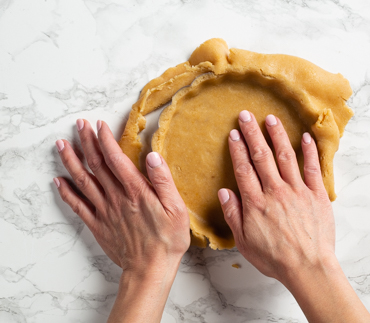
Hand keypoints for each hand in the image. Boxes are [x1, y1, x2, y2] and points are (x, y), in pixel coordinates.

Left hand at [54, 119, 189, 321]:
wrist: (150, 269)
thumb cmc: (167, 239)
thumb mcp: (176, 208)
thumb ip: (163, 181)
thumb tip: (152, 156)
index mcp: (136, 191)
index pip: (116, 159)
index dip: (106, 140)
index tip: (100, 125)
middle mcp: (116, 198)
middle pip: (96, 165)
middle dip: (86, 142)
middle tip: (79, 125)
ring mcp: (104, 211)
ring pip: (83, 181)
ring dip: (71, 161)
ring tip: (62, 145)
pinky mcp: (98, 225)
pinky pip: (78, 206)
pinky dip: (66, 192)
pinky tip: (58, 181)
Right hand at [218, 111, 333, 281]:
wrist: (308, 268)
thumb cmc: (275, 258)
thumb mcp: (244, 242)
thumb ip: (233, 215)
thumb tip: (224, 192)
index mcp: (256, 203)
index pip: (244, 168)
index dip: (237, 149)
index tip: (233, 133)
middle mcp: (276, 191)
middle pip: (261, 156)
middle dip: (252, 133)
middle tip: (246, 115)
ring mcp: (298, 191)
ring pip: (285, 156)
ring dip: (277, 135)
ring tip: (271, 119)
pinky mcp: (317, 194)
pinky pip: (313, 168)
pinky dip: (310, 151)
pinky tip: (305, 136)